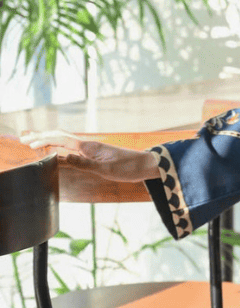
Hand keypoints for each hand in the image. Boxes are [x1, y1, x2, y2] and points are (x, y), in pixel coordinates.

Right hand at [20, 131, 160, 181]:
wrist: (147, 165)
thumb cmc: (129, 167)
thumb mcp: (106, 170)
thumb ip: (83, 164)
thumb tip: (61, 157)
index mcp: (89, 148)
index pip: (62, 140)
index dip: (45, 140)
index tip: (29, 142)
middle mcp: (89, 146)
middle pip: (61, 138)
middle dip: (43, 137)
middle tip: (25, 138)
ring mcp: (93, 150)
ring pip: (66, 142)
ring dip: (50, 141)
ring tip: (35, 141)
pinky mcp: (97, 155)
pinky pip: (73, 149)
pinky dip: (61, 147)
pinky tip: (57, 151)